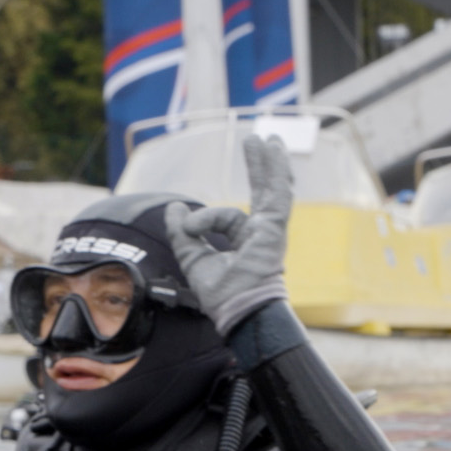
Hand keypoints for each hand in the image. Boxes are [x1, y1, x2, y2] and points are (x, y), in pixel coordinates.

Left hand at [164, 134, 292, 335]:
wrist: (239, 311)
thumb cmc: (223, 295)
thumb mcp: (193, 259)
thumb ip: (183, 234)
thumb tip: (173, 208)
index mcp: (247, 242)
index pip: (226, 217)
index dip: (201, 220)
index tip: (186, 226)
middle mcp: (262, 234)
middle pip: (262, 192)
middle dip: (259, 167)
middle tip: (255, 141)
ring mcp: (271, 230)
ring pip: (273, 188)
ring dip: (270, 162)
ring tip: (266, 138)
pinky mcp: (275, 227)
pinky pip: (277, 193)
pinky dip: (275, 170)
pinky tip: (274, 149)